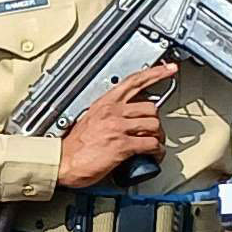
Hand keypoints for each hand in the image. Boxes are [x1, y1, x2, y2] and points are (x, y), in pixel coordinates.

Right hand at [57, 64, 174, 187]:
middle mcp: (112, 112)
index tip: (169, 69)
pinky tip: (154, 155)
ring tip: (154, 145)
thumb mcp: (90, 119)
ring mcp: (118, 128)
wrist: (62, 162)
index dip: (155, 73)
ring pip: (154, 125)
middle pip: (150, 107)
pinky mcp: (122, 145)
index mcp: (105, 103)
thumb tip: (126, 118)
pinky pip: (150, 144)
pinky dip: (157, 151)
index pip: (134, 81)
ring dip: (158, 137)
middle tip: (154, 131)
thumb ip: (108, 114)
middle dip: (156, 121)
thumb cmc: (73, 147)